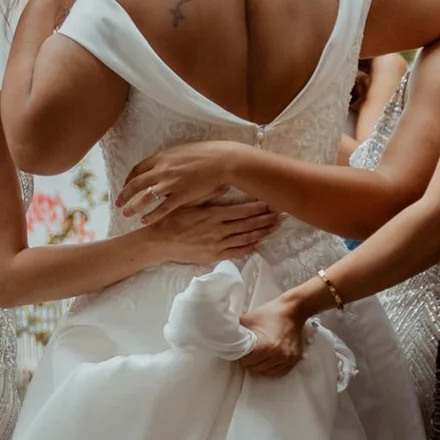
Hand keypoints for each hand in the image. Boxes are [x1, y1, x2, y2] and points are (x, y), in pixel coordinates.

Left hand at [120, 139, 236, 222]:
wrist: (222, 161)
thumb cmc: (207, 153)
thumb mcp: (183, 150)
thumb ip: (170, 159)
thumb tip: (165, 163)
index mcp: (162, 157)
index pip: (138, 169)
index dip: (129, 178)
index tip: (125, 185)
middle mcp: (162, 170)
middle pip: (136, 183)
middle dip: (124, 194)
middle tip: (117, 203)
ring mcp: (170, 184)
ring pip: (145, 197)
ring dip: (133, 206)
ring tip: (126, 214)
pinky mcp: (181, 196)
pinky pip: (162, 208)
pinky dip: (151, 216)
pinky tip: (144, 221)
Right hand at [142, 197, 278, 268]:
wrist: (158, 242)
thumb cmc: (171, 219)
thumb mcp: (188, 202)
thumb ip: (208, 194)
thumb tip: (225, 184)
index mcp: (214, 215)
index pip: (243, 211)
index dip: (259, 208)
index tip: (272, 203)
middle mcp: (219, 230)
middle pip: (249, 225)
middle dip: (266, 220)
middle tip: (282, 215)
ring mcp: (217, 245)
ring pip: (245, 239)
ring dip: (262, 233)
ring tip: (275, 227)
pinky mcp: (213, 256)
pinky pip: (235, 253)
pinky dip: (248, 248)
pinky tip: (258, 244)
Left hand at [237, 298, 307, 377]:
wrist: (292, 310)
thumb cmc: (270, 314)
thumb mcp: (248, 319)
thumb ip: (236, 332)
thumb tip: (223, 339)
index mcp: (266, 346)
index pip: (247, 362)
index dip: (242, 356)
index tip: (242, 350)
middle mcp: (278, 355)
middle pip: (256, 368)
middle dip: (251, 361)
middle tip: (250, 351)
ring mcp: (287, 358)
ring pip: (266, 372)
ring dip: (261, 365)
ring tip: (259, 354)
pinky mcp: (294, 359)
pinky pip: (279, 372)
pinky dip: (272, 367)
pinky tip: (269, 358)